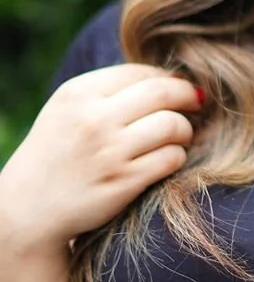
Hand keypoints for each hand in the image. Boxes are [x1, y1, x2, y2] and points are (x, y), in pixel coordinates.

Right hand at [0, 65, 202, 256]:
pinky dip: (177, 156)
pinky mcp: (123, 181)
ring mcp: (110, 151)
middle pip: (164, 93)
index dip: (167, 78)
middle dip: (188, 96)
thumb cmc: (58, 152)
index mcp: (79, 93)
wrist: (28, 209)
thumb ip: (110, 90)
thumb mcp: (70, 109)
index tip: (176, 89)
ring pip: (173, 125)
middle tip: (197, 102)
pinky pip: (171, 158)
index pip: (141, 72)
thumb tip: (170, 77)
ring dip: (185, 130)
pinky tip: (169, 158)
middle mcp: (94, 118)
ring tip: (181, 135)